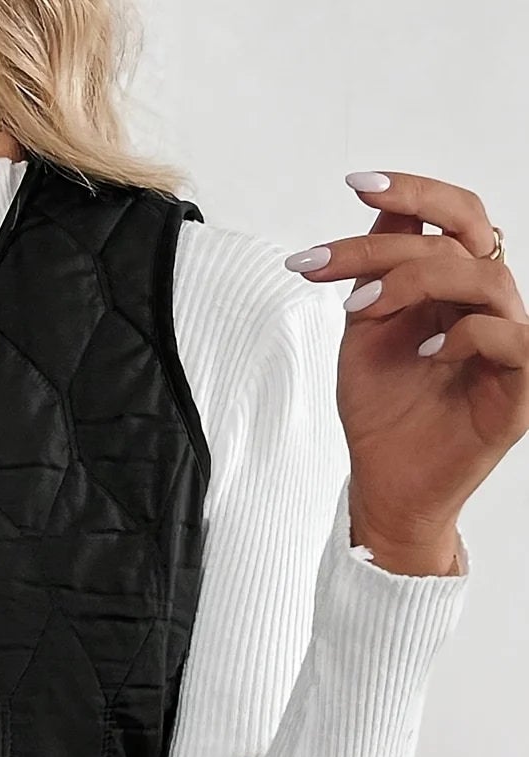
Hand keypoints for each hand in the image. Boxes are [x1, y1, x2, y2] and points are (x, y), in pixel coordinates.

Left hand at [286, 170, 528, 574]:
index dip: (412, 193)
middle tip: (331, 256)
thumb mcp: (365, 334)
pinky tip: (423, 351)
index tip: (356, 184)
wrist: (385, 487)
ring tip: (362, 311)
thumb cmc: (383, 414)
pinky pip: (508, 338)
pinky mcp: (519, 389)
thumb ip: (375, 276)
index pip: (452, 217)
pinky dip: (463, 335)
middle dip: (398, 231)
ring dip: (415, 282)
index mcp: (455, 288)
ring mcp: (508, 345)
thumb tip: (380, 214)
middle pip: (469, 232)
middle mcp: (487, 307)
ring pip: (487, 278)